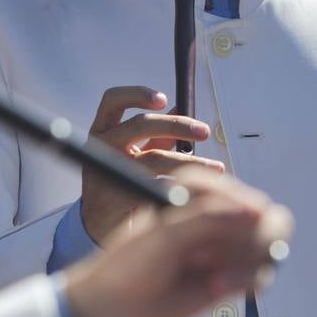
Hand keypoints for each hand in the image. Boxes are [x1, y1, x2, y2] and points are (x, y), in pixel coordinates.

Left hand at [62, 168, 292, 316]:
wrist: (115, 311)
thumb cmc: (128, 265)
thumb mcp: (165, 232)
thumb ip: (209, 217)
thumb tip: (254, 214)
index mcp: (194, 192)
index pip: (234, 189)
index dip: (240, 205)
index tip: (242, 220)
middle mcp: (213, 216)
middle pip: (262, 214)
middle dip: (250, 237)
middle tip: (225, 253)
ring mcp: (223, 247)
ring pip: (267, 244)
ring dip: (245, 261)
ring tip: (213, 274)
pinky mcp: (231, 276)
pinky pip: (263, 273)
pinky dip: (246, 280)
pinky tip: (215, 286)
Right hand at [80, 86, 222, 243]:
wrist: (99, 223)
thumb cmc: (120, 181)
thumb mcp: (132, 153)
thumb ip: (154, 134)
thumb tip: (179, 108)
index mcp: (102, 130)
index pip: (112, 100)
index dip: (137, 94)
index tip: (164, 99)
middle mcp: (101, 147)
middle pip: (141, 125)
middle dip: (178, 126)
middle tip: (204, 132)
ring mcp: (108, 172)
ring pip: (155, 159)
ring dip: (191, 162)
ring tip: (216, 168)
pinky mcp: (118, 198)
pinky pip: (158, 188)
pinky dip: (182, 188)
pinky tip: (200, 192)